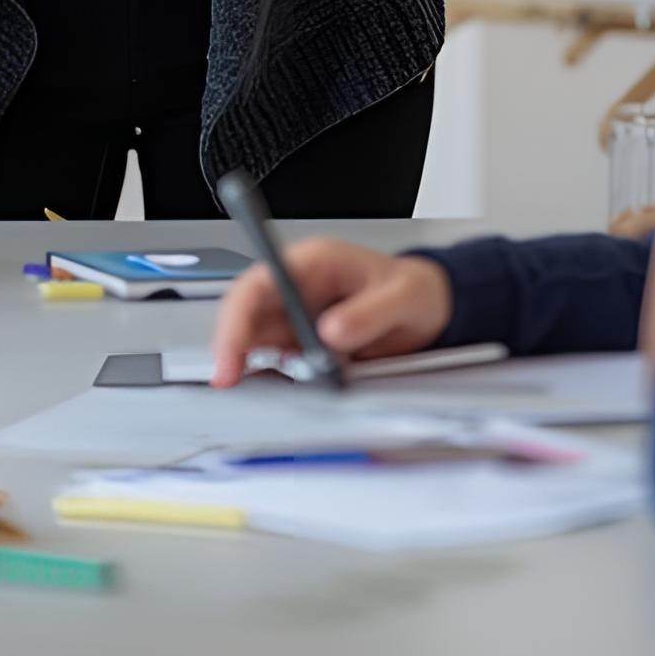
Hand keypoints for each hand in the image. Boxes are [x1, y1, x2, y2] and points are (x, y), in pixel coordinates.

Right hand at [209, 239, 452, 384]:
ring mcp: (296, 312)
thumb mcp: (402, 298)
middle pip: (245, 310)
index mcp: (314, 262)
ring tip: (247, 392)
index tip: (232, 350)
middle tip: (227, 380)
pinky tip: (267, 392)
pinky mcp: (302, 338)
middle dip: (230, 344)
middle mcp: (296, 285)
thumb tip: (330, 332)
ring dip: (244, 362)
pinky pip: (272, 356)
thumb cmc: (413, 291)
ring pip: (252, 336)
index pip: (259, 281)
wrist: (427, 308)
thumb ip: (368, 313)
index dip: (237, 315)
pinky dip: (264, 374)